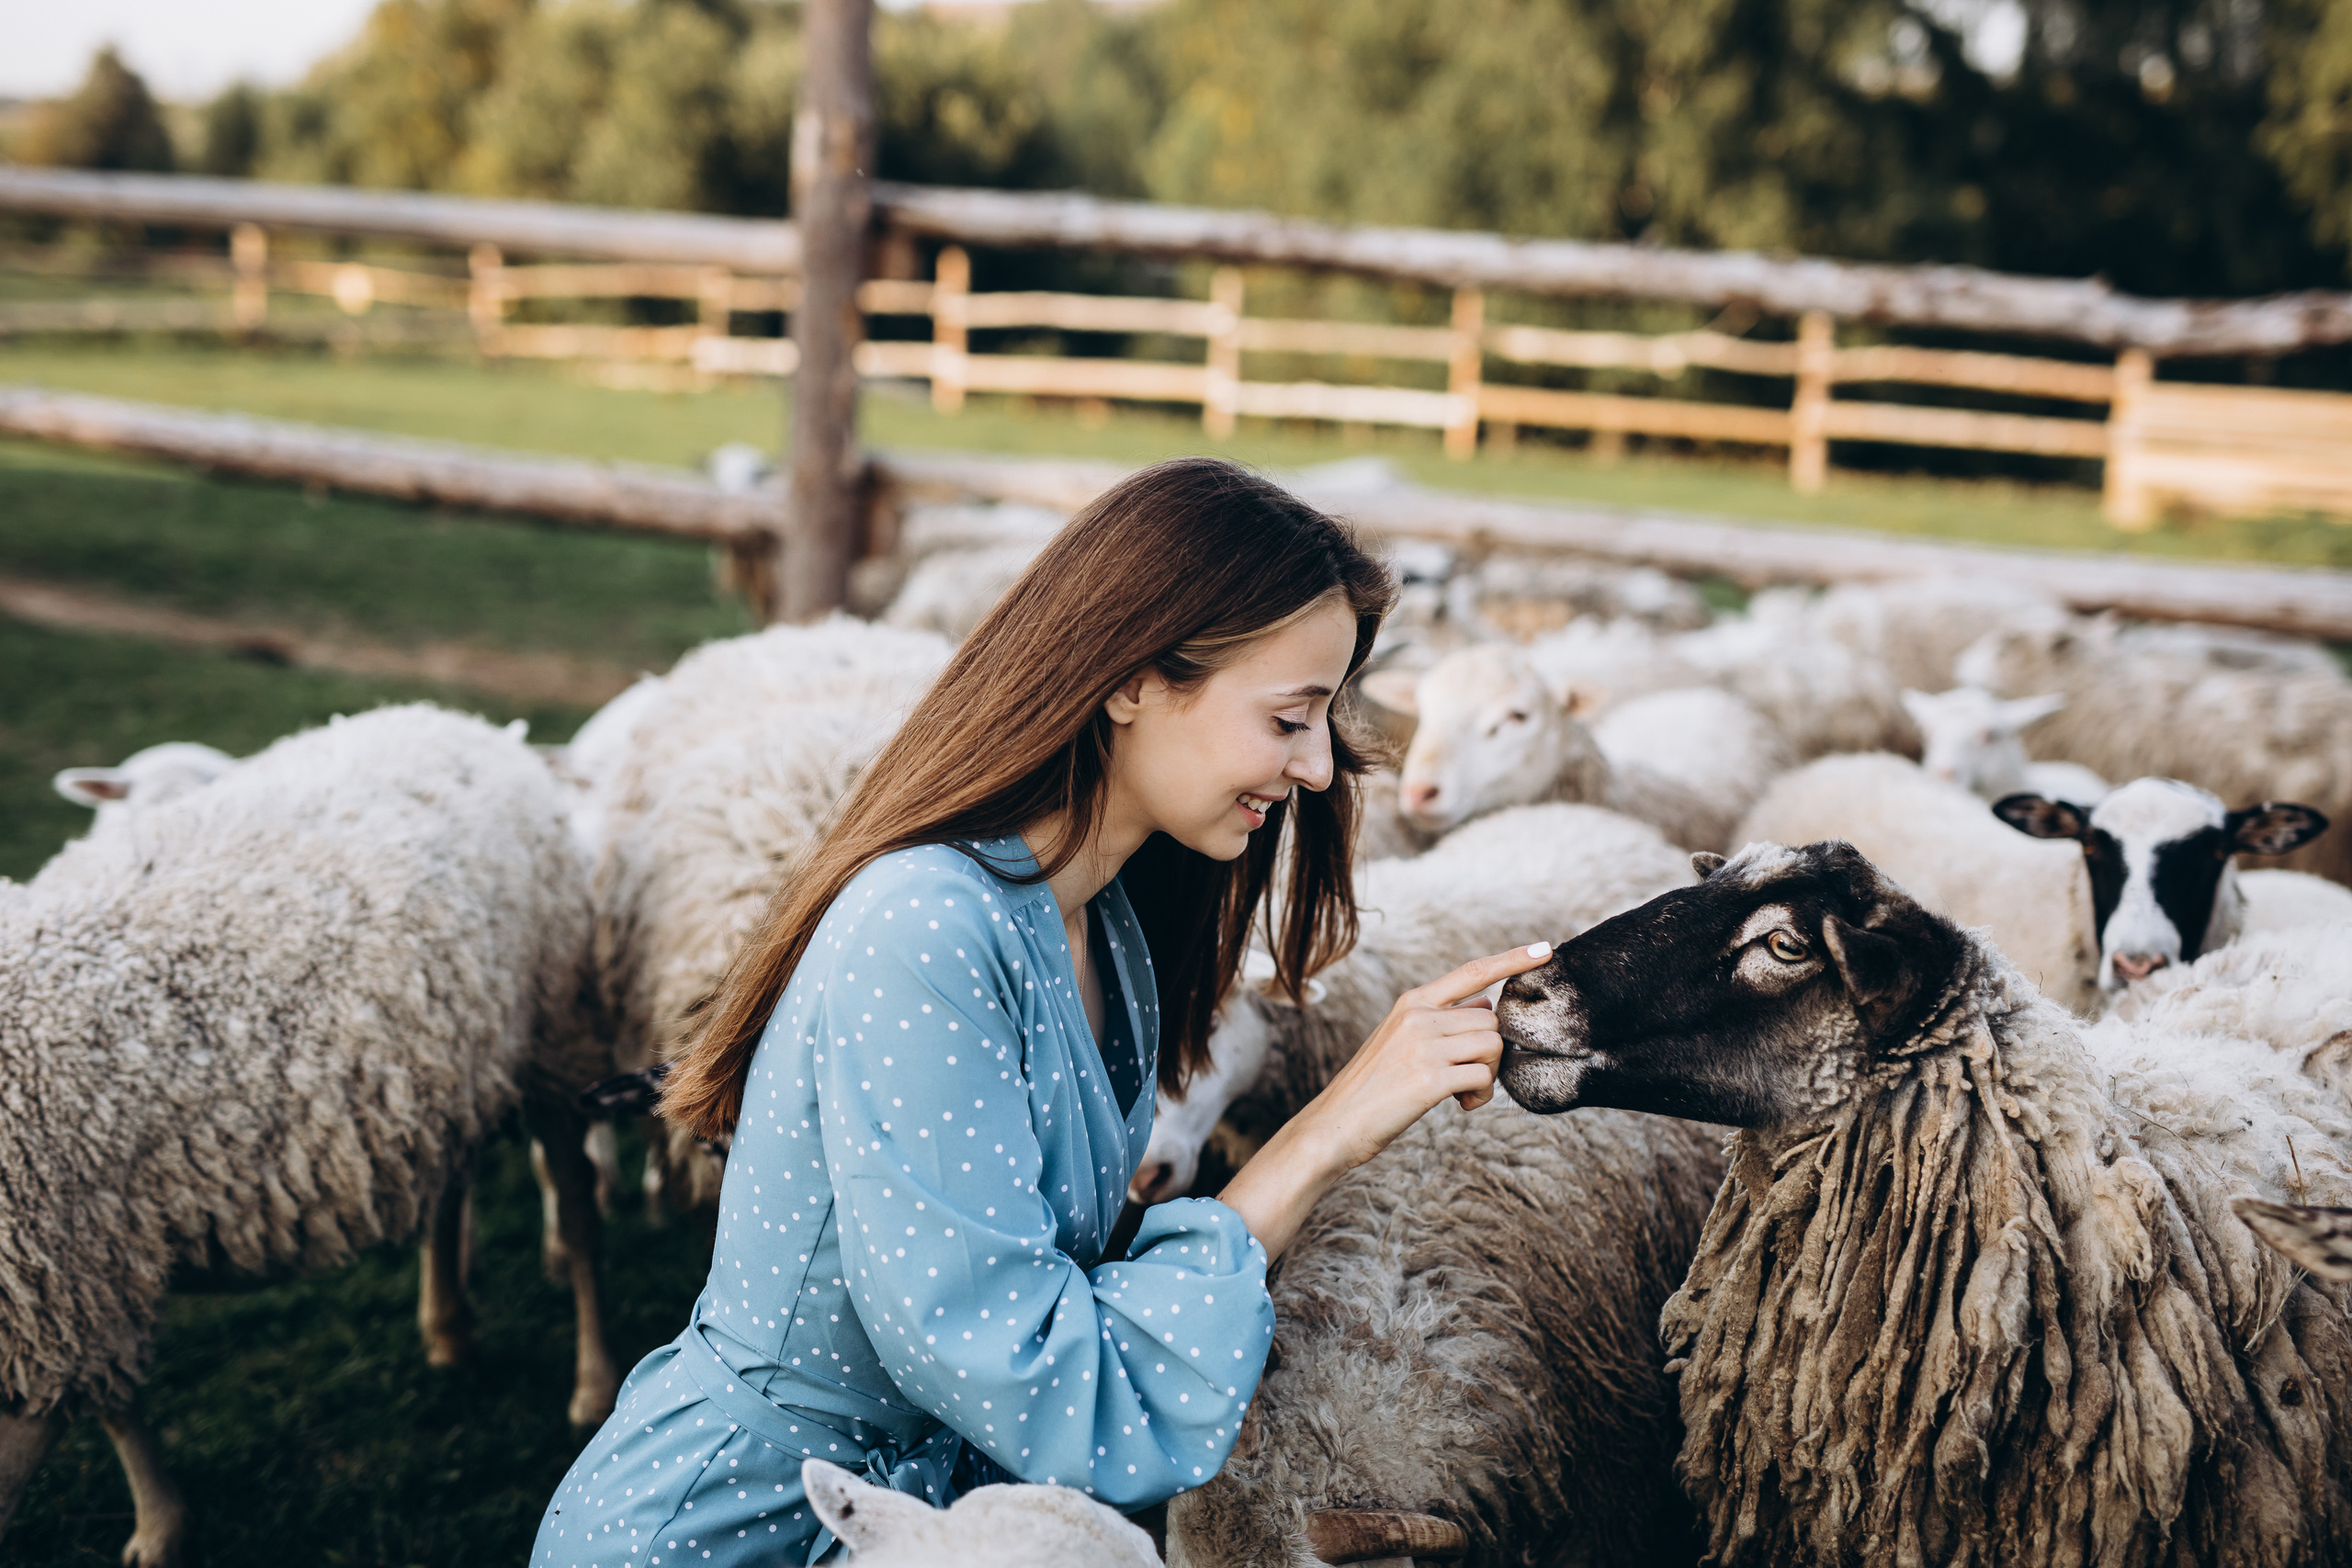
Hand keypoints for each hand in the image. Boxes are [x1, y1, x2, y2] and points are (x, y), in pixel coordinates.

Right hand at [1299, 942, 1555, 1173]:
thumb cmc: (1373, 1087)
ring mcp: (1423, 1045)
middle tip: (1469, 1079)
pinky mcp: (1429, 1078)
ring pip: (1492, 1046)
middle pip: (1491, 1021)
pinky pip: (1483, 1077)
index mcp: (1412, 1002)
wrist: (1335, 1124)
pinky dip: (1481, 1095)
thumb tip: (1485, 1005)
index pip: (1473, 971)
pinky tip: (1461, 1105)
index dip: (1512, 959)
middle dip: (1491, 1052)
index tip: (1545, 948)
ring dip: (1488, 1075)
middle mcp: (1418, 1016)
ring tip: (1464, 1094)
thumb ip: (1441, 1019)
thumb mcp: (1400, 1039)